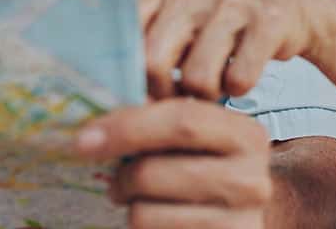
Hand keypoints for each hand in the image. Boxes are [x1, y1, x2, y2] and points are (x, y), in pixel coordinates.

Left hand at [76, 98, 271, 228]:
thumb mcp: (196, 146)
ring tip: (143, 203)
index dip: (127, 127)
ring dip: (130, 207)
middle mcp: (251, 178)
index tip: (84, 140)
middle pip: (153, 170)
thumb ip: (164, 123)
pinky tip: (158, 221)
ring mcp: (237, 220)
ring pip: (143, 211)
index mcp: (247, 135)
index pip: (182, 120)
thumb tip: (105, 118)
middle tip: (116, 181)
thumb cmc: (203, 182)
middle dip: (121, 175)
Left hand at [140, 0, 321, 100]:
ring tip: (214, 87)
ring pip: (196, 78)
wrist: (293, 6)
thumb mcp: (181, 19)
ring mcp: (233, 3)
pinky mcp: (268, 22)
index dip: (126, 76)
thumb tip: (107, 90)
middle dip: (163, 94)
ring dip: (205, 95)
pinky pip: (238, 78)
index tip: (139, 94)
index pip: (123, 39)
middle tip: (179, 100)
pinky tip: (240, 78)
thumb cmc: (223, 23)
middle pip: (153, 63)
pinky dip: (238, 89)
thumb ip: (145, 41)